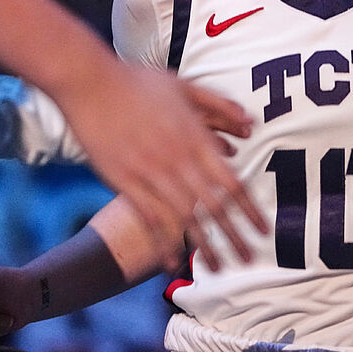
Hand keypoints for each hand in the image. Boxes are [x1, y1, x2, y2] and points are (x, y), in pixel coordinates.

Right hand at [58, 62, 267, 271]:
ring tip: (218, 269)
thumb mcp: (185, 86)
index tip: (262, 230)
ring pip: (186, 218)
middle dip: (235, 236)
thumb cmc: (137, 82)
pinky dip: (163, 242)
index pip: (232, 182)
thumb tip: (250, 123)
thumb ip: (219, 105)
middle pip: (215, 207)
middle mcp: (179, 159)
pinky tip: (171, 263)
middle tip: (249, 260)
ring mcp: (151, 172)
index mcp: (196, 138)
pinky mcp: (125, 181)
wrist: (90, 83)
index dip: (249, 209)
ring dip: (205, 246)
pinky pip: (149, 218)